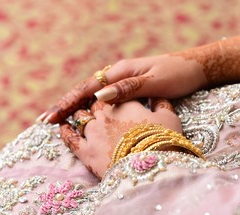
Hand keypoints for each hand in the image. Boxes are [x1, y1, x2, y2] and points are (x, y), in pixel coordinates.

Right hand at [40, 28, 239, 123]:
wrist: (195, 69)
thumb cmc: (177, 75)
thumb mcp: (154, 81)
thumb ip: (127, 89)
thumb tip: (100, 97)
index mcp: (119, 72)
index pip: (87, 89)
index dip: (68, 103)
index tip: (52, 117)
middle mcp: (117, 76)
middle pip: (84, 92)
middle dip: (64, 106)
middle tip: (44, 120)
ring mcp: (122, 82)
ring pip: (92, 96)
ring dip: (74, 107)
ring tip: (56, 120)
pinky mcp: (130, 89)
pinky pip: (104, 99)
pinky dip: (90, 107)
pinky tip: (84, 115)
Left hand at [59, 98, 180, 178]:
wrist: (150, 168)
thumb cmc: (162, 141)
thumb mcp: (170, 119)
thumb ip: (162, 103)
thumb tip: (158, 95)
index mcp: (126, 102)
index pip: (116, 93)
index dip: (116, 97)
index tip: (117, 101)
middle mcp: (106, 113)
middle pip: (95, 103)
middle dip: (95, 104)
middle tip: (96, 109)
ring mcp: (93, 131)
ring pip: (80, 116)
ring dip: (80, 115)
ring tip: (79, 116)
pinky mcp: (85, 150)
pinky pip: (69, 137)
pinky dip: (65, 130)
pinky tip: (62, 126)